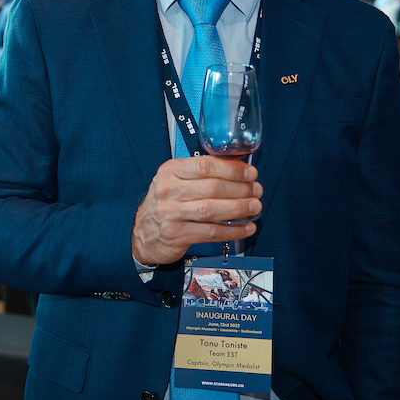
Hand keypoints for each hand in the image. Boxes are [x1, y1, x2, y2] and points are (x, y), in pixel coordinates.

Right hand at [131, 156, 261, 264]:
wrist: (142, 233)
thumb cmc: (166, 204)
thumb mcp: (175, 181)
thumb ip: (201, 173)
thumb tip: (238, 166)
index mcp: (170, 171)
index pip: (205, 165)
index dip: (232, 169)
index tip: (250, 173)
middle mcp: (168, 190)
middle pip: (211, 187)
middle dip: (240, 189)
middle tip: (256, 191)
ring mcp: (170, 213)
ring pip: (212, 210)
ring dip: (239, 208)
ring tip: (254, 207)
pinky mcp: (176, 234)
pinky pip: (211, 232)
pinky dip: (232, 230)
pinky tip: (246, 228)